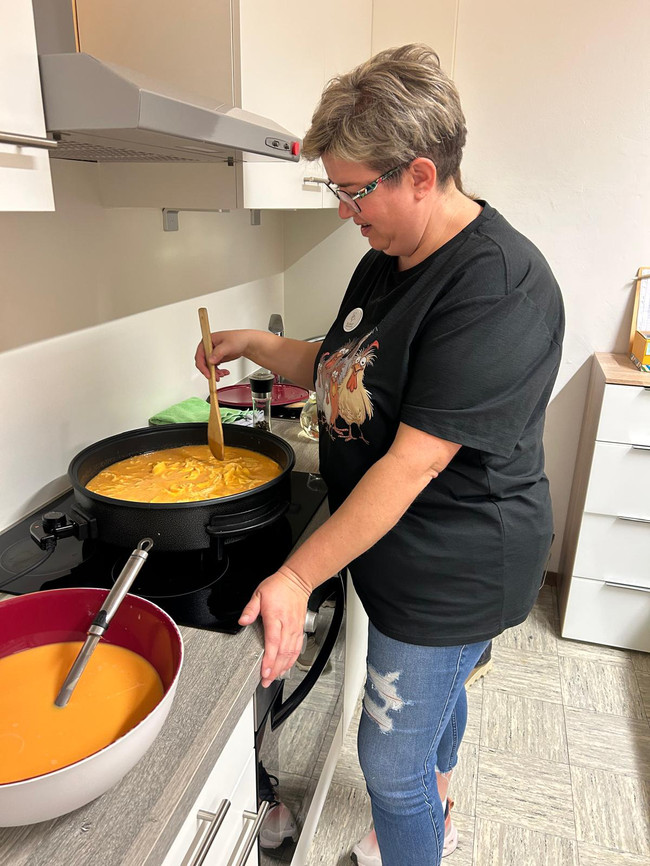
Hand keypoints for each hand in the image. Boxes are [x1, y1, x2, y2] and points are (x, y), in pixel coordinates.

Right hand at [194, 329, 251, 379]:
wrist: (246, 342)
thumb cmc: (238, 339)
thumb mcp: (228, 345)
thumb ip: (218, 352)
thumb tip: (210, 360)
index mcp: (207, 341)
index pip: (200, 355)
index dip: (202, 366)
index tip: (208, 374)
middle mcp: (208, 347)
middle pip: (203, 362)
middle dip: (209, 371)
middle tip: (216, 377)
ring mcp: (212, 353)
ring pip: (208, 366)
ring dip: (214, 372)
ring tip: (222, 375)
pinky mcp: (217, 358)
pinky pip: (214, 367)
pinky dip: (218, 372)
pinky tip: (224, 372)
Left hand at [238, 566, 311, 687]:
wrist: (297, 581)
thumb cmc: (278, 587)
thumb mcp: (258, 594)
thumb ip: (250, 609)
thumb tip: (243, 621)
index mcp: (276, 617)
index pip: (273, 642)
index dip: (269, 658)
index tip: (264, 671)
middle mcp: (287, 625)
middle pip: (283, 652)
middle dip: (274, 669)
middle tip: (266, 681)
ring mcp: (295, 628)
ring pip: (291, 653)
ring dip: (283, 667)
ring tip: (274, 678)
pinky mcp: (299, 629)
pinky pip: (297, 648)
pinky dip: (292, 660)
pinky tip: (286, 668)